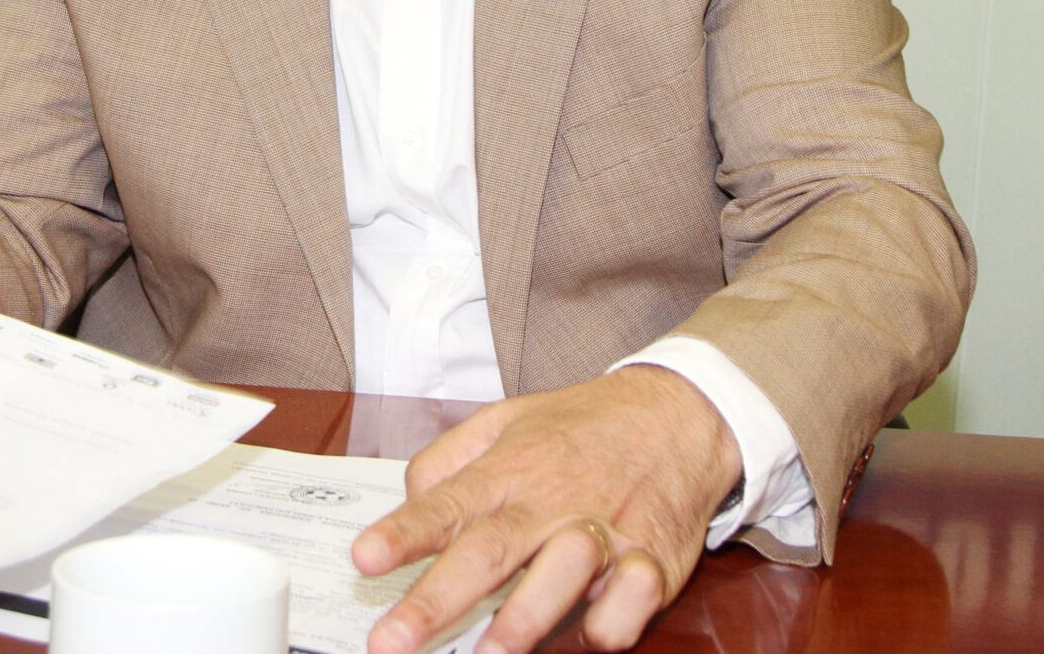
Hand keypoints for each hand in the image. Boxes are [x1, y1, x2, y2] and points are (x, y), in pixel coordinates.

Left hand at [352, 365, 741, 653]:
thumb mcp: (506, 420)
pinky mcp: (653, 558)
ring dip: (525, 616)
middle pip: (488, 552)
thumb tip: (411, 500)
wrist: (679, 414)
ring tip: (488, 653)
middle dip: (436, 600)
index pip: (446, 503)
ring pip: (562, 573)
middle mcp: (550, 502)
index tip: (363, 560)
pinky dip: (611, 621)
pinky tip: (591, 634)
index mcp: (509, 469)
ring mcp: (604, 530)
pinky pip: (631, 599)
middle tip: (393, 641)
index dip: (403, 534)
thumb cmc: (582, 427)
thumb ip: (450, 460)